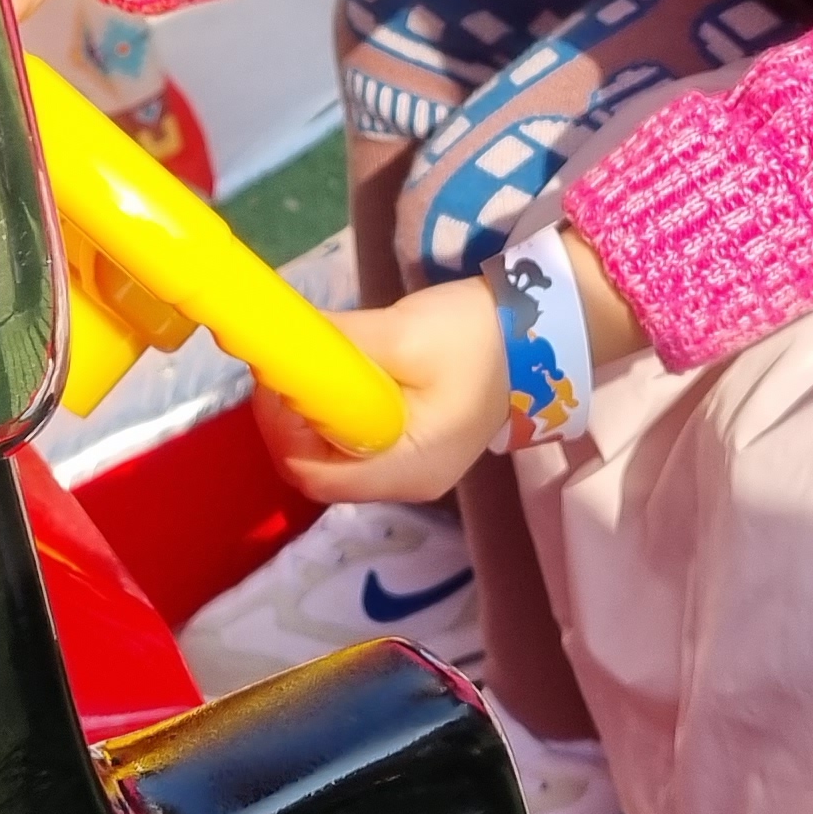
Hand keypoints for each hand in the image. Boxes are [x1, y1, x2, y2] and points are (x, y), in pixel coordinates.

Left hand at [258, 277, 511, 503]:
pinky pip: (354, 443)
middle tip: (285, 367)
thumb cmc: (475, 338)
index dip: (281, 430)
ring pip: (333, 456)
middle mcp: (407, 483)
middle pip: (319, 469)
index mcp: (407, 469)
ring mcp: (411, 469)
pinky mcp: (413, 447)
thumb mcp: (401, 333)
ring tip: (309, 365)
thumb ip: (338, 342)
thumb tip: (279, 338)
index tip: (276, 378)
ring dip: (310, 414)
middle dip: (290, 421)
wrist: (536, 330)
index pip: (314, 475)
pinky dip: (333, 413)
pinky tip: (335, 375)